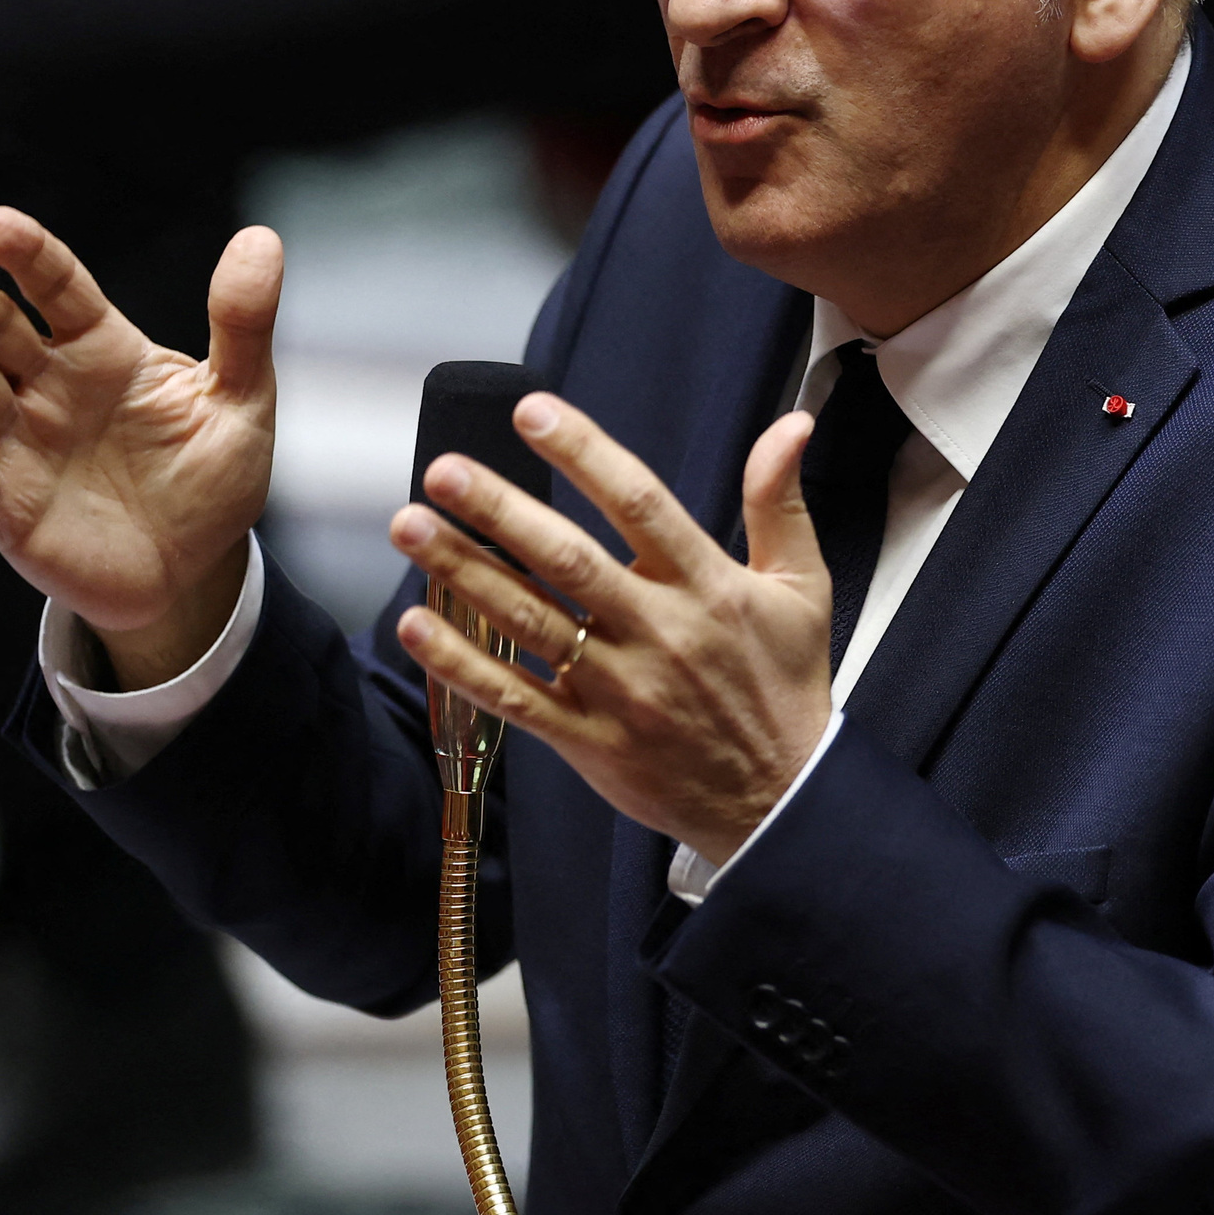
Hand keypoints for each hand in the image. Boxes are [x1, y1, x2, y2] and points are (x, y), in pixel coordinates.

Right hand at [0, 207, 278, 686]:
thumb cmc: (210, 476)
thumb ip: (242, 325)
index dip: (29, 257)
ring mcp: (24, 446)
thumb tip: (262, 239)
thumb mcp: (241, 401)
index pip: (59, 290)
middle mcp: (50, 388)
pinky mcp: (11, 508)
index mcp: (102, 349)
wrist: (195, 569)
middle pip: (0, 332)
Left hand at [389, 393, 833, 865]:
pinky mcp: (591, 741)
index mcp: (707, 586)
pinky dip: (463, 666)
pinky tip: (416, 629)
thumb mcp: (802, 587)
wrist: (780, 801)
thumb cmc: (783, 684)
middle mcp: (658, 632)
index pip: (640, 504)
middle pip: (568, 560)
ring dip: (465, 573)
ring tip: (411, 529)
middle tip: (444, 470)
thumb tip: (791, 425)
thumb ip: (780, 502)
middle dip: (500, 511)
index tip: (533, 412)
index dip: (585, 453)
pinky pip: (515, 699)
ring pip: (531, 622)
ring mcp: (620, 690)